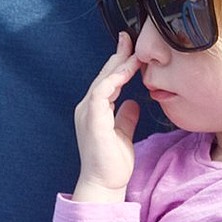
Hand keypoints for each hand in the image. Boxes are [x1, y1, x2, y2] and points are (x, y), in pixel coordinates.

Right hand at [72, 33, 141, 201]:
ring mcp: (87, 112)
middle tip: (129, 38)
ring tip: (133, 51)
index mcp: (95, 111)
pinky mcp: (92, 118)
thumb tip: (133, 103)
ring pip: (103, 80)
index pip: (107, 81)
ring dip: (118, 64)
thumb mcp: (123, 134)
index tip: (131, 50)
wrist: (103, 184)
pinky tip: (128, 71)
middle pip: (103, 75)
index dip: (118, 64)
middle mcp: (88, 108)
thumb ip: (125, 117)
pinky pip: (103, 91)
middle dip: (117, 56)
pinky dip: (115, 79)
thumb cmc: (112, 164)